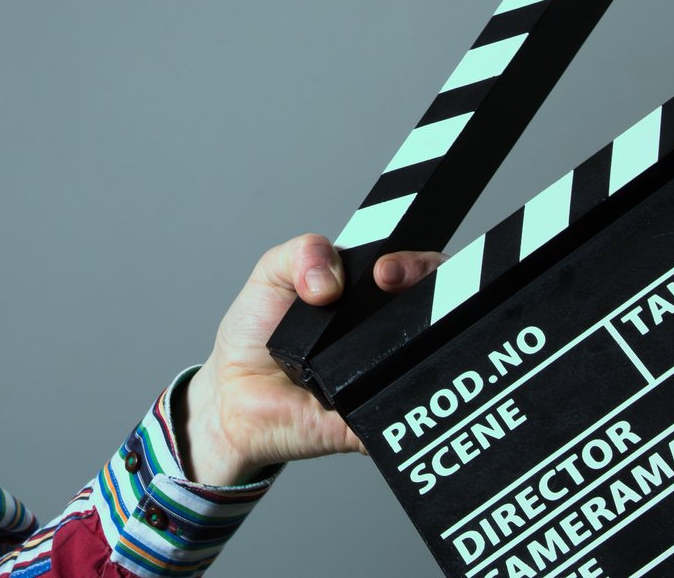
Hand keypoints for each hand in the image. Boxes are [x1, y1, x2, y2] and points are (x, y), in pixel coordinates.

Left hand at [179, 235, 442, 485]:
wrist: (231, 397)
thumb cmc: (257, 333)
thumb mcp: (272, 272)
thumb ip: (302, 252)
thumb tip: (331, 279)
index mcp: (370, 294)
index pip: (420, 270)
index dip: (418, 264)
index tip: (384, 270)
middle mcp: (388, 333)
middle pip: (442, 306)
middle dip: (432, 285)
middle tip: (389, 282)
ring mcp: (385, 375)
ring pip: (434, 356)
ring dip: (423, 339)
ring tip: (384, 335)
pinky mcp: (374, 419)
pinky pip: (400, 411)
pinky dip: (398, 398)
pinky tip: (379, 384)